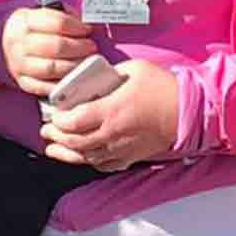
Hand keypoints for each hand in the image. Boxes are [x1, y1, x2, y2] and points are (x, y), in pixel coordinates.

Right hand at [1, 7, 96, 97]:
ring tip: (86, 62)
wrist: (6, 44)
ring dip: (74, 66)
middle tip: (91, 47)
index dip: (77, 27)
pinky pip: (46, 87)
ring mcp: (20, 65)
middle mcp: (19, 43)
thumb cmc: (33, 29)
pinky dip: (63, 84)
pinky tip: (74, 78)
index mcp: (25, 21)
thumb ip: (64, 16)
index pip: (57, 23)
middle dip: (79, 47)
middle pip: (56, 46)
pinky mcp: (24, 82)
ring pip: (52, 68)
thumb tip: (87, 24)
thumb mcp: (42, 14)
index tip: (87, 29)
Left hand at [39, 59, 178, 171]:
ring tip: (54, 149)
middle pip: (75, 142)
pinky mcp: (131, 156)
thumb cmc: (164, 88)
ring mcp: (121, 148)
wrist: (189, 112)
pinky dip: (90, 162)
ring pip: (86, 157)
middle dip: (56, 138)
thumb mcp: (133, 70)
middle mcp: (112, 133)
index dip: (57, 121)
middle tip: (47, 132)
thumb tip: (93, 79)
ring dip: (67, 154)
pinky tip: (83, 157)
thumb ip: (108, 76)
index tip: (52, 115)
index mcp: (110, 110)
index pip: (72, 122)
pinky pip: (104, 165)